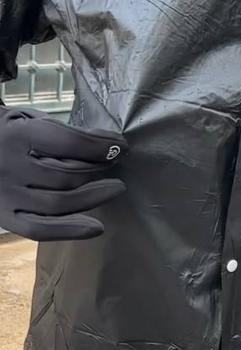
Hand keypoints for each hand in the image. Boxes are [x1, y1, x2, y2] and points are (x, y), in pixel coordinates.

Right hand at [0, 107, 127, 240]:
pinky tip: (96, 227)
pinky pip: (39, 229)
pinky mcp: (3, 216)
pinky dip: (70, 230)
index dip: (101, 146)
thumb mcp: (23, 118)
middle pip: (68, 175)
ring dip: (93, 196)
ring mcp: (6, 195)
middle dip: (99, 169)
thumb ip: (56, 130)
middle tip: (114, 164)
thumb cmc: (2, 133)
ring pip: (60, 203)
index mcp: (16, 135)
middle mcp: (10, 167)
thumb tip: (102, 143)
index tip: (120, 146)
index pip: (69, 142)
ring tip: (114, 188)